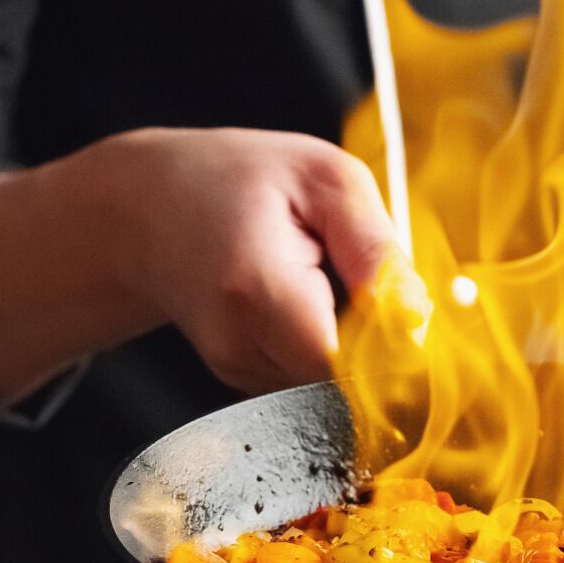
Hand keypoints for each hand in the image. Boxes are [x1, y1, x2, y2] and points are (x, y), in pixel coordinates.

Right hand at [0, 127, 413, 403]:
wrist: (146, 208)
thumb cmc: (236, 180)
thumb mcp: (323, 179)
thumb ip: (375, 247)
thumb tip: (417, 316)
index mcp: (256, 288)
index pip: (345, 364)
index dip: (390, 350)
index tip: (404, 317)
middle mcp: (238, 344)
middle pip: (345, 380)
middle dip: (374, 341)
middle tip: (355, 277)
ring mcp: (236, 369)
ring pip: (332, 383)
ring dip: (348, 341)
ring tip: (317, 278)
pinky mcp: (242, 379)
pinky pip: (310, 378)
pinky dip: (323, 345)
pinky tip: (301, 299)